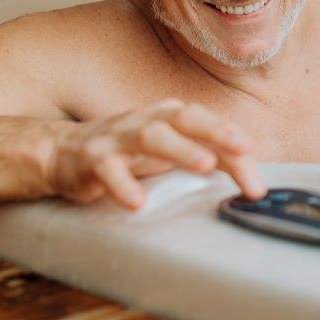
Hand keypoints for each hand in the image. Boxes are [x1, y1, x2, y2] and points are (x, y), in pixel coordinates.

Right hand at [46, 99, 265, 209]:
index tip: (257, 181)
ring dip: (180, 149)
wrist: (61, 152)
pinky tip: (137, 202)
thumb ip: (208, 158)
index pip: (209, 126)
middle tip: (242, 146)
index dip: (235, 148)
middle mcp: (147, 120)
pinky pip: (109, 169)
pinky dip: (123, 184)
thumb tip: (253, 175)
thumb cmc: (127, 152)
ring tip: (204, 166)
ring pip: (151, 136)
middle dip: (215, 129)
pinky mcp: (92, 159)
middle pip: (184, 117)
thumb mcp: (170, 152)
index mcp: (169, 117)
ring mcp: (118, 137)